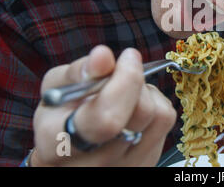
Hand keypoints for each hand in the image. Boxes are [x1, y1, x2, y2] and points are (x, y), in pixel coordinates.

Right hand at [31, 45, 176, 165]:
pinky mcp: (147, 162)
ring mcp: (125, 166)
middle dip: (136, 79)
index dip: (125, 81)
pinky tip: (136, 106)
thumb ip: (78, 72)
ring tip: (126, 90)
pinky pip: (166, 121)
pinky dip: (156, 103)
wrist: (68, 151)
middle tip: (126, 65)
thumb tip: (103, 56)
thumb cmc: (61, 114)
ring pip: (159, 115)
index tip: (128, 56)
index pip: (105, 119)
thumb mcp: (57, 88)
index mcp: (61, 143)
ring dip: (147, 91)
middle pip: (141, 113)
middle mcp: (96, 162)